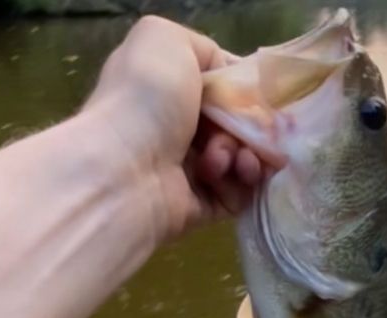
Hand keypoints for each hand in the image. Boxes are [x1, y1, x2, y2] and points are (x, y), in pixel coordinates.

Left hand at [84, 16, 262, 240]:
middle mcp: (176, 131)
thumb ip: (201, 48)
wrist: (125, 170)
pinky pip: (241, 193)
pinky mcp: (201, 207)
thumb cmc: (145, 100)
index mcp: (167, 93)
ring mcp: (189, 171)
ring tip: (233, 158)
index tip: (260, 99)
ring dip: (248, 152)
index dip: (245, 93)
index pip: (220, 90)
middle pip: (236, 125)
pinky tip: (239, 172)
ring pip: (242, 159)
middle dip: (248, 125)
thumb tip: (225, 77)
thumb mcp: (165, 41)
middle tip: (245, 130)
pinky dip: (247, 181)